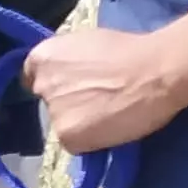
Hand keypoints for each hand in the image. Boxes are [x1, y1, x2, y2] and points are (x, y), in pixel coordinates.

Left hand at [22, 24, 187, 152]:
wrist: (154, 72)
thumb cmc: (130, 51)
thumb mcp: (87, 44)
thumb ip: (70, 60)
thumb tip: (72, 73)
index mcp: (42, 57)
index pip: (33, 77)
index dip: (54, 84)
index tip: (70, 89)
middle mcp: (41, 85)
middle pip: (48, 102)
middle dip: (67, 104)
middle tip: (97, 102)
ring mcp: (53, 112)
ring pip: (64, 124)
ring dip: (80, 123)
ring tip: (111, 114)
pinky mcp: (67, 136)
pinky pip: (76, 144)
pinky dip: (92, 141)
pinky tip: (112, 127)